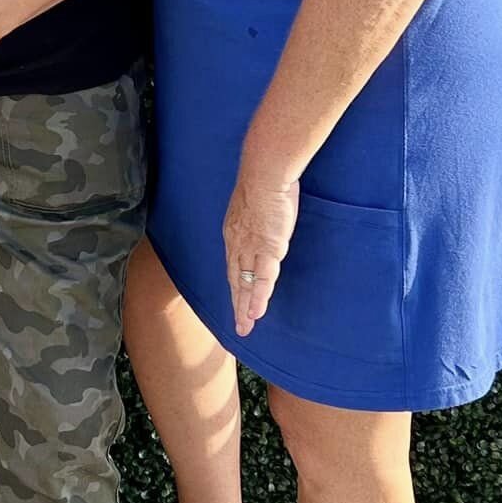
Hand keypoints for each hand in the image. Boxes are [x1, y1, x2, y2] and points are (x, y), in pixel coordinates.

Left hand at [223, 168, 299, 338]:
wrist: (265, 175)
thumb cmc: (265, 182)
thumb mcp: (256, 203)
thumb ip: (259, 216)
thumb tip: (266, 217)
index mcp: (233, 232)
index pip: (234, 264)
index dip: (235, 284)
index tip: (236, 298)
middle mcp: (237, 244)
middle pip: (236, 279)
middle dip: (236, 303)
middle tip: (238, 325)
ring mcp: (251, 248)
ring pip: (246, 284)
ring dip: (245, 308)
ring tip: (245, 327)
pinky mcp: (268, 250)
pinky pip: (262, 280)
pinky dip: (258, 298)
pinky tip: (256, 315)